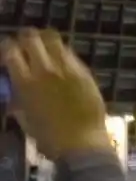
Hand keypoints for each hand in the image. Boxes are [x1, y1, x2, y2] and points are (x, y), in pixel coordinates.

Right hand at [2, 29, 107, 159]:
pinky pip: (70, 52)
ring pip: (53, 38)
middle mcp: (45, 70)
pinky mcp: (84, 71)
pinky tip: (61, 60)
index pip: (10, 51)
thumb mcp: (24, 117)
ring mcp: (67, 68)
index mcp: (25, 83)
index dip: (7, 48)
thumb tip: (13, 88)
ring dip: (45, 40)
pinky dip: (62, 52)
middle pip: (31, 37)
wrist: (82, 143)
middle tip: (25, 45)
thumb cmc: (48, 137)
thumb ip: (17, 98)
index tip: (8, 52)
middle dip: (25, 38)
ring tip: (44, 48)